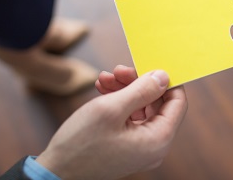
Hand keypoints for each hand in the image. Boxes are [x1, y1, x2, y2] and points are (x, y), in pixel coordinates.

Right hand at [36, 70, 187, 179]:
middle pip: (158, 103)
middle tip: (118, 70)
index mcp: (158, 140)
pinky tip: (103, 90)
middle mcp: (154, 146)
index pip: (177, 102)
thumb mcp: (112, 108)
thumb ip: (142, 90)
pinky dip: (119, 102)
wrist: (55, 172)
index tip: (147, 65)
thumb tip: (164, 77)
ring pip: (142, 108)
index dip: (165, 80)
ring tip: (104, 78)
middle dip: (138, 82)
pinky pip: (130, 118)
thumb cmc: (81, 144)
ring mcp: (140, 148)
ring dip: (125, 89)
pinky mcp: (127, 147)